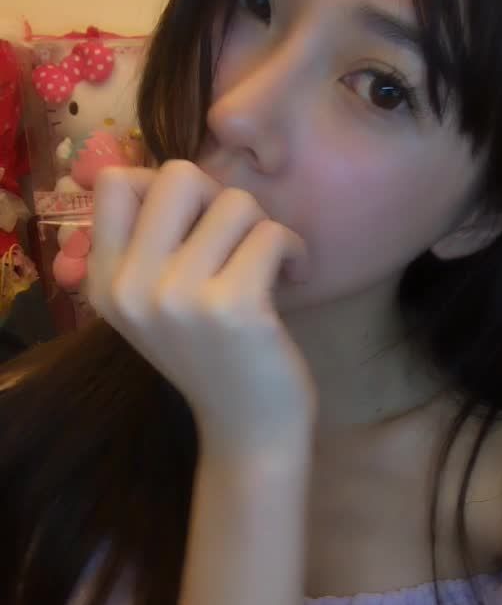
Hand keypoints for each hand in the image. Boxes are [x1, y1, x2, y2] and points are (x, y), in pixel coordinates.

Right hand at [86, 160, 317, 451]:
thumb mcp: (156, 304)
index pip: (114, 183)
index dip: (162, 187)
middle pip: (177, 176)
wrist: (247, 431)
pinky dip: (293, 251)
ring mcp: (178, 297)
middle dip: (220, 199)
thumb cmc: (212, 358)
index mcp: (104, 282)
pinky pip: (272, 234)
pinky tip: (292, 278)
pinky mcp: (232, 307)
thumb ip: (149, 244)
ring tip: (268, 266)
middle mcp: (131, 287)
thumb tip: (166, 173)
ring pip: (235, 202)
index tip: (194, 224)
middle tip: (238, 240)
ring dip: (263, 229)